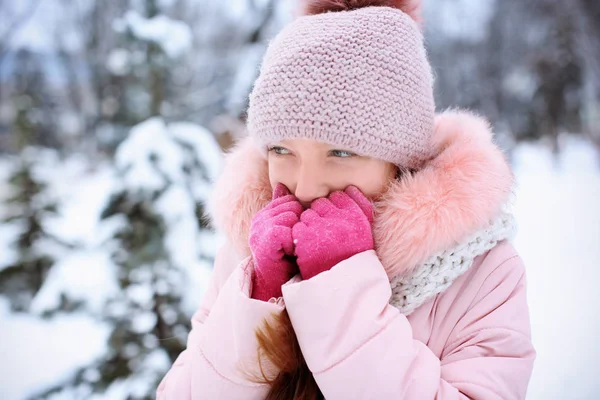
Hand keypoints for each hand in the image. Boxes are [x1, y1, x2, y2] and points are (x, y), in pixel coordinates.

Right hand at [249, 183, 302, 300]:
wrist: (277, 287)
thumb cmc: (288, 260)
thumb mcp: (288, 231)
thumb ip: (286, 209)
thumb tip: (282, 185)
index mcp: (265, 214)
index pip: (289, 199)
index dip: (299, 216)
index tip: (296, 236)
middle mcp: (259, 219)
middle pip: (292, 205)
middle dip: (300, 223)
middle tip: (295, 243)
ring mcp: (259, 229)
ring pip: (291, 216)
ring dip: (298, 234)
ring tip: (292, 249)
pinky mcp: (263, 240)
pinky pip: (287, 230)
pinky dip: (293, 243)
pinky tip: (289, 254)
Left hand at [292, 186, 373, 279]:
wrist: (342, 287)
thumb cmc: (352, 257)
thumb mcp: (363, 231)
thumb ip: (359, 206)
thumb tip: (350, 187)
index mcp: (357, 216)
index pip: (338, 196)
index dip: (332, 208)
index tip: (333, 222)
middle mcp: (341, 219)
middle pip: (320, 203)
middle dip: (318, 215)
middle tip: (322, 233)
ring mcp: (322, 228)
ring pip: (306, 215)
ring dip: (307, 226)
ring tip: (315, 242)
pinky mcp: (305, 239)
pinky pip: (296, 228)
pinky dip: (298, 237)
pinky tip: (307, 248)